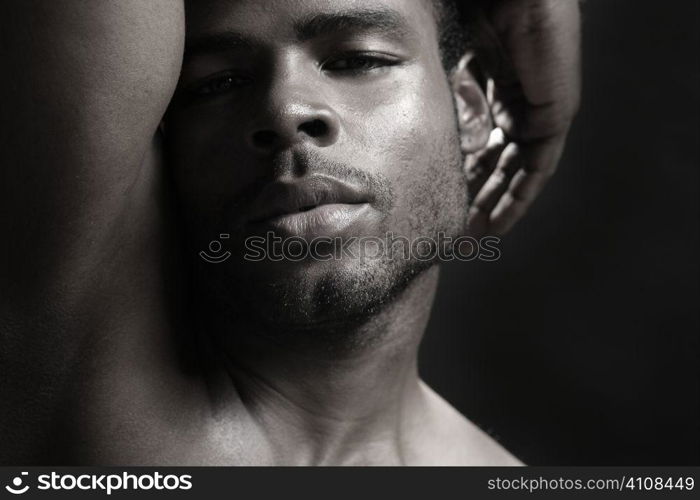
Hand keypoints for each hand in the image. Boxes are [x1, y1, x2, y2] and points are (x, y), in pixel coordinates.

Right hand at [467, 0, 581, 236]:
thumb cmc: (476, 14)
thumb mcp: (454, 74)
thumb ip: (458, 113)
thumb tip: (456, 153)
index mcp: (495, 90)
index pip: (482, 144)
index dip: (465, 176)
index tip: (448, 204)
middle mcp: (518, 104)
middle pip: (501, 161)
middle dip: (482, 196)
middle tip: (462, 230)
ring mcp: (539, 110)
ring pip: (520, 170)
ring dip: (500, 203)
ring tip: (478, 235)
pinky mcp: (556, 114)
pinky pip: (540, 165)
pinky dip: (522, 195)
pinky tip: (500, 220)